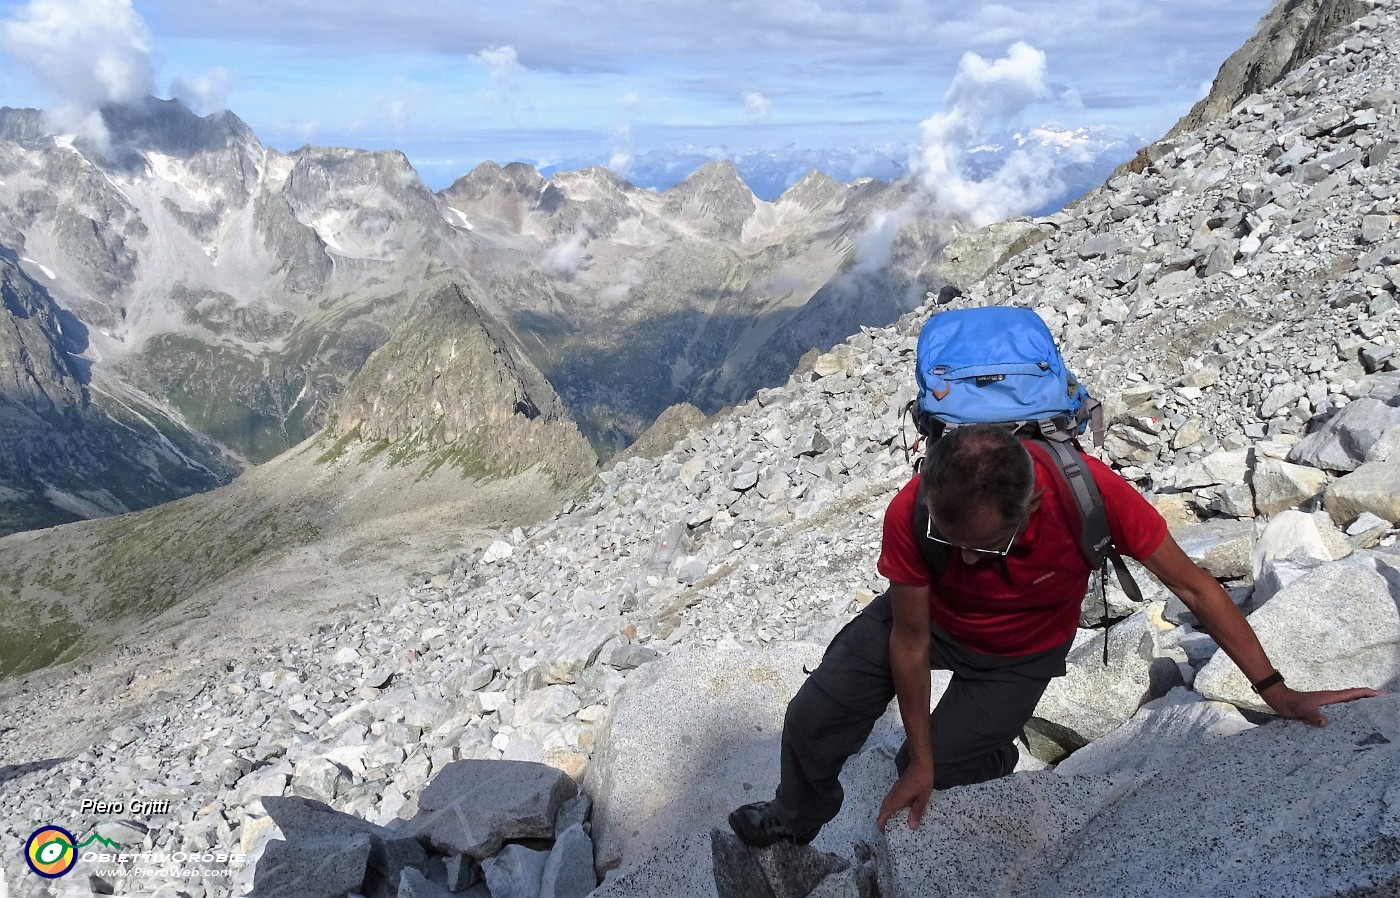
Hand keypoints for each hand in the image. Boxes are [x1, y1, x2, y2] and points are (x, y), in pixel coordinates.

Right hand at [877, 764, 933, 831]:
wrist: (920, 764)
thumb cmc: (922, 780)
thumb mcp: (922, 798)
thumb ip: (916, 812)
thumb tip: (912, 826)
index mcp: (896, 800)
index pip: (883, 813)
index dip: (881, 823)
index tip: (883, 832)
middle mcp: (893, 795)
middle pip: (883, 809)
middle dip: (883, 819)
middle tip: (889, 829)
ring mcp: (894, 790)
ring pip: (886, 804)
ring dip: (887, 813)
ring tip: (895, 821)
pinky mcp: (898, 787)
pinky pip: (891, 799)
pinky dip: (891, 807)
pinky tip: (901, 809)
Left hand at [1263, 684, 1381, 726]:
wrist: (1279, 700)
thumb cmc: (1291, 703)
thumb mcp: (1301, 709)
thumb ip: (1312, 714)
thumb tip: (1324, 723)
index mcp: (1331, 697)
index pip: (1353, 693)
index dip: (1367, 693)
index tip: (1381, 695)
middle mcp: (1332, 699)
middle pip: (1354, 698)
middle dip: (1368, 700)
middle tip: (1382, 708)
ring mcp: (1327, 704)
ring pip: (1348, 704)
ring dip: (1360, 707)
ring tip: (1372, 716)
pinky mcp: (1322, 709)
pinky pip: (1340, 710)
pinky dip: (1349, 713)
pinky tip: (1351, 722)